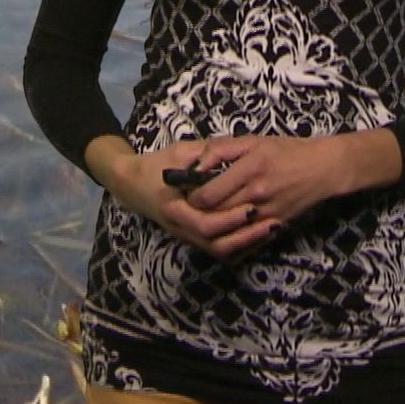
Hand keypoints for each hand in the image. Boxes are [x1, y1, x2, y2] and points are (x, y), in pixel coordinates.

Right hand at [86, 136, 279, 261]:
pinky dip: (240, 247)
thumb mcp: (179, 152)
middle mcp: (180, 227)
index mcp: (173, 207)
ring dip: (247, 244)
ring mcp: (187, 236)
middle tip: (273, 222)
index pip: (204, 223)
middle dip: (246, 236)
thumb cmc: (156, 165)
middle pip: (216, 244)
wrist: (131, 183)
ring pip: (220, 251)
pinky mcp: (193, 238)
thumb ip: (204, 154)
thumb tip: (232, 154)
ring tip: (271, 229)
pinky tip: (259, 236)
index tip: (252, 207)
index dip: (230, 219)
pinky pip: (219, 250)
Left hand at [185, 130, 401, 227]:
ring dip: (215, 221)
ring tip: (207, 212)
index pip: (208, 194)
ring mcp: (268, 211)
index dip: (192, 197)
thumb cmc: (287, 150)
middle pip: (215, 213)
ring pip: (229, 226)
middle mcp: (258, 192)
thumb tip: (196, 165)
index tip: (187, 192)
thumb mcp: (252, 141)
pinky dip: (234, 229)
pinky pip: (247, 232)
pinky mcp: (276, 223)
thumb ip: (220, 150)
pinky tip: (228, 220)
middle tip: (191, 204)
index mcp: (250, 168)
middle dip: (199, 211)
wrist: (324, 168)